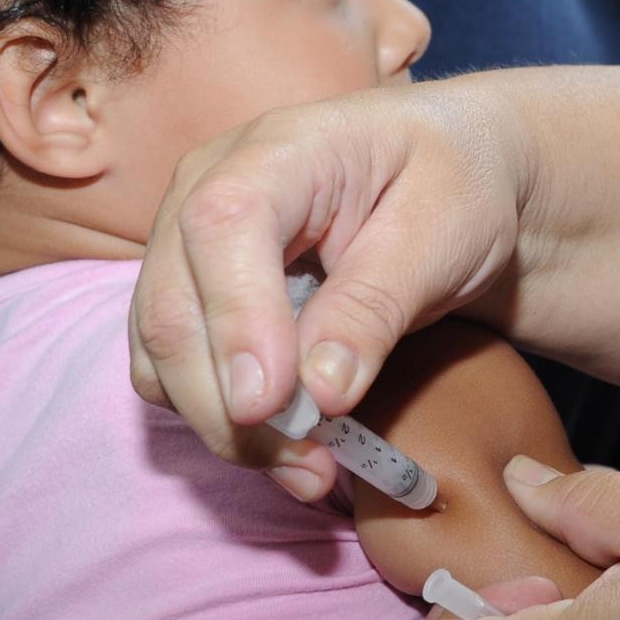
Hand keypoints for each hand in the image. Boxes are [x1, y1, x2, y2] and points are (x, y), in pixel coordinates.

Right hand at [128, 80, 529, 495]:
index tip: (274, 403)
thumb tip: (318, 392)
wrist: (454, 175)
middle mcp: (208, 188)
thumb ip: (377, 304)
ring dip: (224, 427)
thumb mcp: (443, 231)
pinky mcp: (197, 293)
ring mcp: (190, 242)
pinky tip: (289, 446)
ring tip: (311, 469)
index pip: (223, 226)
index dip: (237, 319)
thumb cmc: (457, 183)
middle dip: (229, 405)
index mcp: (278, 150)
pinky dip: (221, 419)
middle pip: (173, 305)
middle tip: (312, 468)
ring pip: (162, 353)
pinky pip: (176, 370)